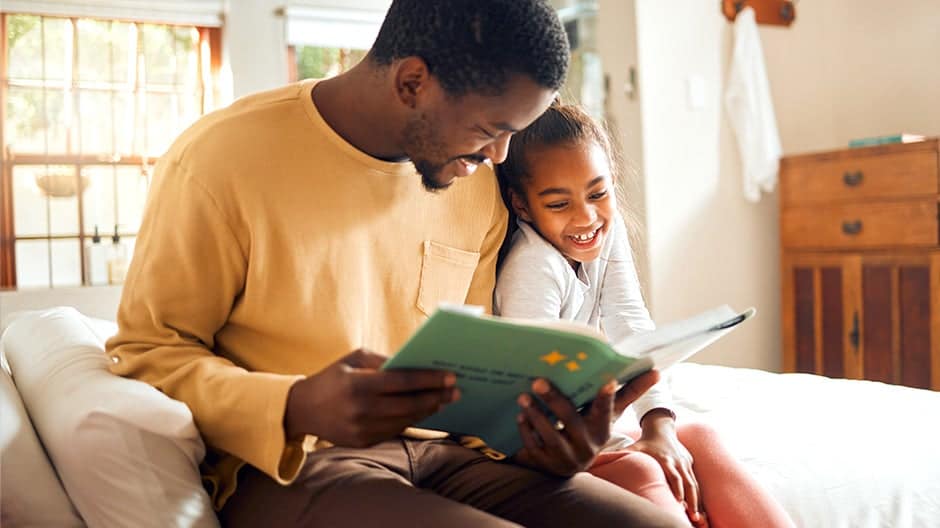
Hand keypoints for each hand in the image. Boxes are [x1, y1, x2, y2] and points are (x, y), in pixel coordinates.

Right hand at [284, 348, 459, 446]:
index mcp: (358, 385)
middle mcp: (360, 410)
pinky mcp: (363, 443)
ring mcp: (362, 430)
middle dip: (436, 397)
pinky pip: (394, 431)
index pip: (402, 382)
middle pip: (409, 405)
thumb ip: (383, 361)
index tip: (450, 376)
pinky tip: (423, 411)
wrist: (302, 410)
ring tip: (443, 400)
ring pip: (405, 421)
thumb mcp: (353, 360)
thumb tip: (416, 364)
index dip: (429, 380)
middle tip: (456, 391)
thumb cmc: (333, 378)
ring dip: (427, 410)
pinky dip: (411, 420)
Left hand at [512, 370, 659, 476]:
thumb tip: (657, 371)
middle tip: (537, 381)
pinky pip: (534, 445)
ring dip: (535, 414)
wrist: (568, 464)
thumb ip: (630, 392)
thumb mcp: (609, 414)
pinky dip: (526, 429)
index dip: (607, 397)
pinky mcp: (547, 463)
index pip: (606, 411)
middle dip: (554, 399)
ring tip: (523, 396)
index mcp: (602, 429)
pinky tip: (520, 415)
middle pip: (570, 419)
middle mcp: (587, 444)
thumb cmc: (591, 427)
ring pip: (549, 434)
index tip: (607, 380)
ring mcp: (566, 456)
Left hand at [628, 410, 704, 525]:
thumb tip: (599, 460)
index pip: (674, 475)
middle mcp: (677, 462)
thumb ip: (620, 454)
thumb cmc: (645, 441)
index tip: (679, 502)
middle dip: (691, 500)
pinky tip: (698, 510)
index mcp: (665, 459)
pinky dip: (698, 496)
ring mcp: (685, 463)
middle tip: (692, 517)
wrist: (661, 428)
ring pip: (694, 484)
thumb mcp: (634, 447)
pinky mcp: (690, 464)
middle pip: (688, 482)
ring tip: (697, 518)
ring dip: (697, 501)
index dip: (678, 488)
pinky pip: (696, 482)